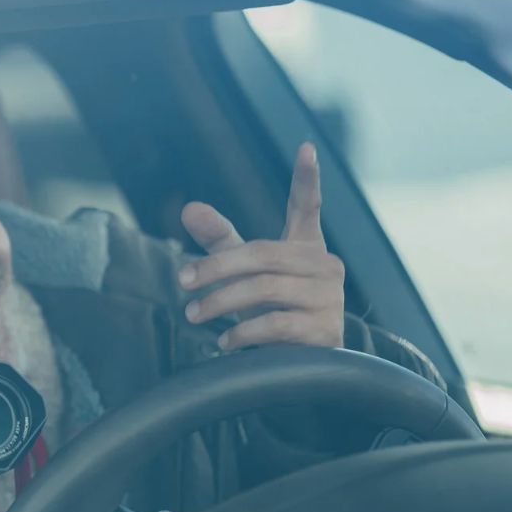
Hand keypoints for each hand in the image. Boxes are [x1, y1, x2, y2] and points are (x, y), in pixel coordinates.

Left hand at [178, 142, 344, 350]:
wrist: (299, 363)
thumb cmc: (270, 308)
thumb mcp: (242, 274)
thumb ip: (219, 242)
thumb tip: (188, 209)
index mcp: (305, 247)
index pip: (307, 207)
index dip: (307, 179)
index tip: (306, 148)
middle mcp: (324, 265)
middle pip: (262, 254)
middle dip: (215, 268)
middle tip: (182, 283)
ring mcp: (329, 296)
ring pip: (265, 288)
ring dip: (220, 302)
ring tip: (193, 315)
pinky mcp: (326, 329)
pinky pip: (276, 323)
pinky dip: (242, 332)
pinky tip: (224, 341)